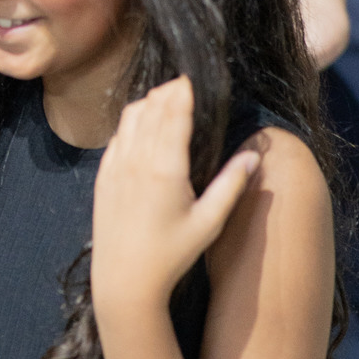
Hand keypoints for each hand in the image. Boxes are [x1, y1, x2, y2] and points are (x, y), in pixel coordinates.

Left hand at [91, 77, 259, 320]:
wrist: (124, 281)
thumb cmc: (171, 255)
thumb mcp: (208, 223)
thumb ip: (231, 185)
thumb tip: (254, 154)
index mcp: (165, 168)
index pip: (174, 114)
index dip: (183, 91)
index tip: (193, 77)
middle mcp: (137, 160)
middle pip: (152, 108)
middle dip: (168, 91)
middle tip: (184, 83)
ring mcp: (116, 166)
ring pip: (131, 117)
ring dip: (148, 102)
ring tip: (165, 96)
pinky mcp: (104, 176)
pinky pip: (117, 135)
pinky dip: (131, 120)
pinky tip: (141, 122)